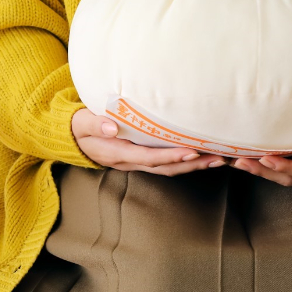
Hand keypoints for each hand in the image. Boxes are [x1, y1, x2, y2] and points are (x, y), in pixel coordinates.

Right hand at [72, 108, 226, 174]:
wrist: (73, 138)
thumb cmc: (79, 127)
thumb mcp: (81, 123)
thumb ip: (95, 124)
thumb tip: (112, 127)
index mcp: (117, 153)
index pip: (148, 157)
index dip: (170, 156)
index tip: (192, 151)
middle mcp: (130, 162)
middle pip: (165, 168)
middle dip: (192, 164)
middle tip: (218, 158)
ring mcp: (136, 162)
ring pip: (168, 168)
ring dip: (193, 166)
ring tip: (218, 159)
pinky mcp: (142, 158)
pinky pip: (166, 164)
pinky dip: (185, 161)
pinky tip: (202, 155)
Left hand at [231, 136, 291, 186]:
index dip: (286, 167)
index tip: (267, 159)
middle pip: (289, 179)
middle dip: (265, 172)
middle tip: (242, 161)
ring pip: (284, 177)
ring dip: (261, 171)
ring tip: (239, 161)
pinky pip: (285, 171)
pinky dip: (267, 167)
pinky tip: (250, 159)